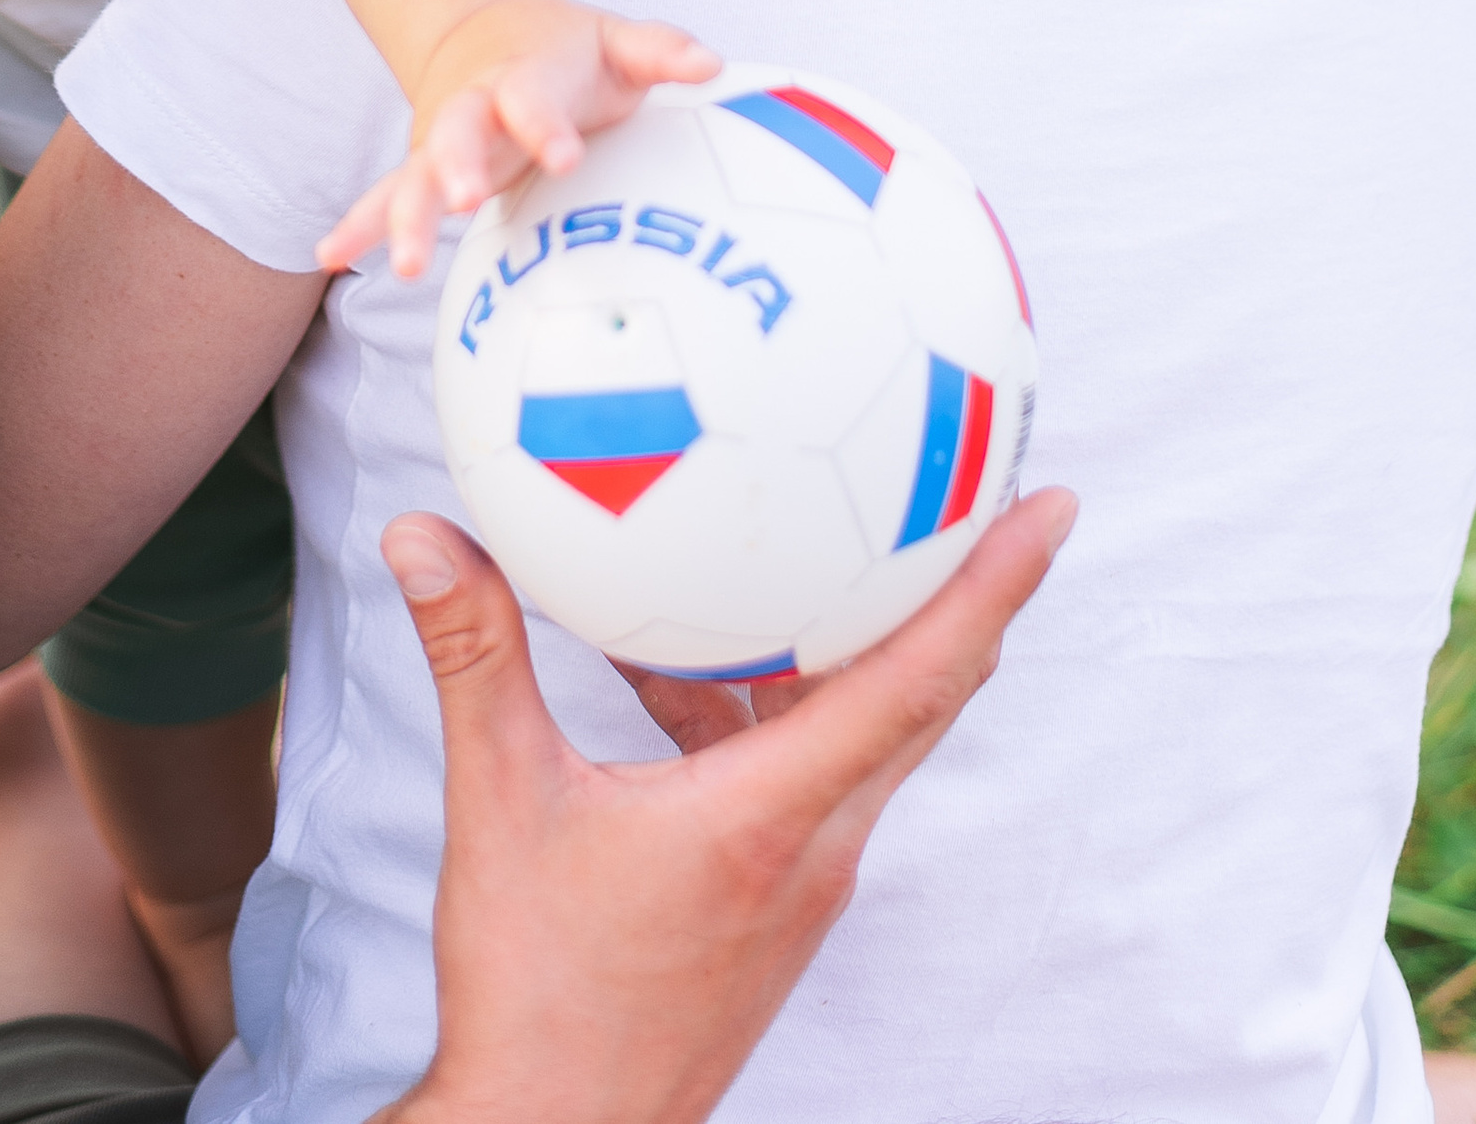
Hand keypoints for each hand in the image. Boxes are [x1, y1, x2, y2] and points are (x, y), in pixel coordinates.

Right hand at [319, 4, 717, 279]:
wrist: (490, 26)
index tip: (566, 156)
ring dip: (405, 214)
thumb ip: (660, 49)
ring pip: (416, 174)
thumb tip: (713, 62)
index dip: (547, 124)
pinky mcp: (424, 167)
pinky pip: (383, 197)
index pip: (533, 97)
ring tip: (403, 263)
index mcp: (525, 75)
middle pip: (458, 130)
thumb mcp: (615, 39)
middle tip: (466, 199)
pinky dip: (358, 224)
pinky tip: (332, 257)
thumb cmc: (571, 50)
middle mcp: (475, 105)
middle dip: (458, 163)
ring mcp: (442, 137)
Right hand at [368, 491, 1077, 1123]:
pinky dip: (771, 698)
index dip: (993, 586)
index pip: (917, 680)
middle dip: (966, 587)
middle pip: (924, 693)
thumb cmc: (536, 993)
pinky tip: (685, 659)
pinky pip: (804, 768)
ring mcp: (803, 876)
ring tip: (834, 543)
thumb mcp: (497, 804)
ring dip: (858, 641)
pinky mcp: (773, 896)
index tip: (1050, 505)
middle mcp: (816, 844)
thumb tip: (425, 530)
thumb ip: (473, 657)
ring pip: (865, 731)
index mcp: (775, 816)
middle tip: (980, 482)